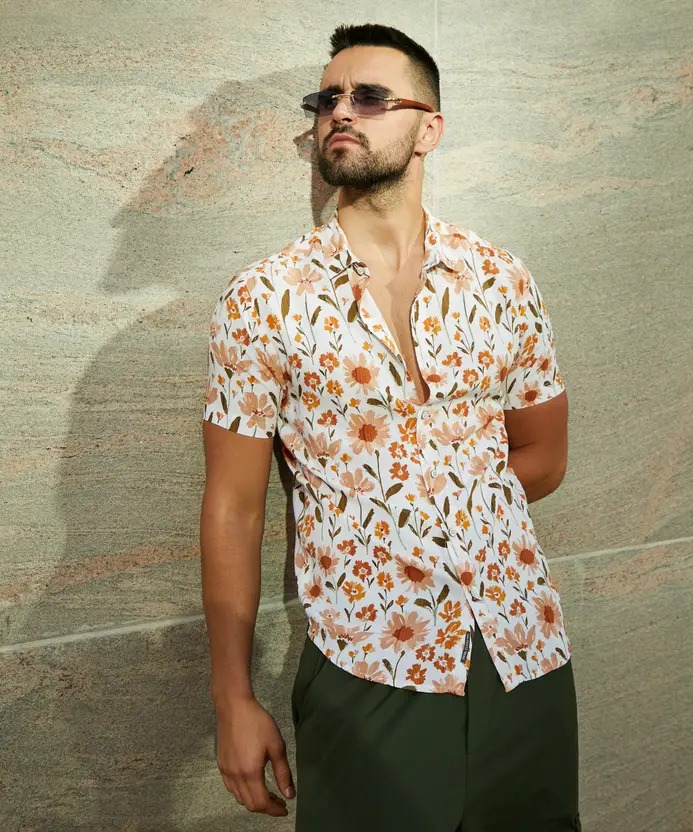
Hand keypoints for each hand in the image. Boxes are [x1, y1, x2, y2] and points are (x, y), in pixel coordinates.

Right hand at [215, 695, 295, 816]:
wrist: (234, 706)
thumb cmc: (258, 722)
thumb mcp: (276, 745)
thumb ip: (283, 773)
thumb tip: (289, 795)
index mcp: (250, 773)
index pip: (261, 803)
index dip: (274, 810)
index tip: (285, 809)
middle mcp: (235, 776)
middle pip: (249, 804)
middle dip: (266, 808)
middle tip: (279, 801)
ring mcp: (226, 771)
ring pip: (239, 798)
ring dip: (254, 800)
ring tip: (268, 792)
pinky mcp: (221, 764)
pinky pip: (231, 788)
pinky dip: (243, 792)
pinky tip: (252, 782)